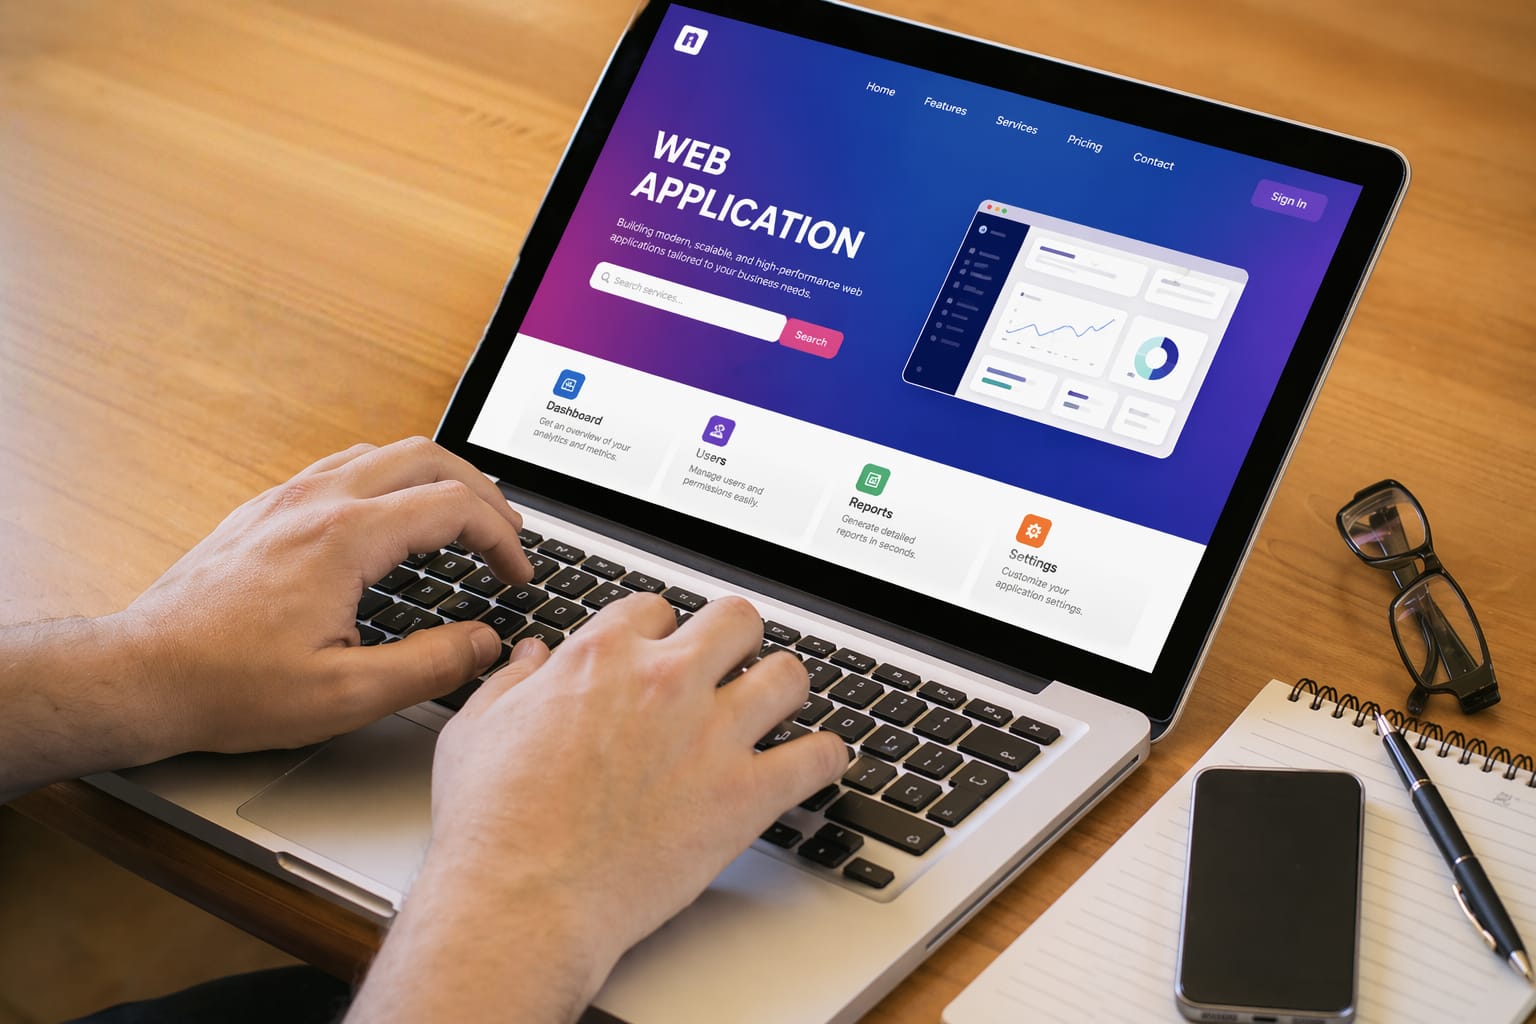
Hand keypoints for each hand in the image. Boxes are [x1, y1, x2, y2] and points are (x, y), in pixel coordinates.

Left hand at [111, 436, 531, 758]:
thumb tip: (484, 643)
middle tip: (507, 534)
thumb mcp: (344, 696)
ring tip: (462, 519)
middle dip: (482, 492)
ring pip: (385, 452)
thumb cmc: (229, 686)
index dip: (502, 537)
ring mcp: (288, 498)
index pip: (453, 506)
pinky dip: (390, 480)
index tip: (516, 574)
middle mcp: (318, 501)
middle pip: (427, 457)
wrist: (140, 673)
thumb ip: (428, 666)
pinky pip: (345, 466)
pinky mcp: (266, 509)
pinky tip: (393, 518)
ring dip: (436, 478)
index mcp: (345, 538)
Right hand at [347, 593, 846, 1021]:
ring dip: (782, 689)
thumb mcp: (476, 728)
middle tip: (730, 666)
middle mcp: (666, 680)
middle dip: (735, 640)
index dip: (660, 630)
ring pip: (788, 675)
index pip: (656, 606)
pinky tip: (812, 764)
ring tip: (775, 709)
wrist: (524, 898)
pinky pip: (818, 757)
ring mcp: (713, 734)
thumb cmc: (493, 823)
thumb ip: (512, 681)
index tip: (661, 652)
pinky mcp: (746, 794)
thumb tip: (532, 657)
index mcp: (602, 655)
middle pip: (736, 619)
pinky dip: (823, 759)